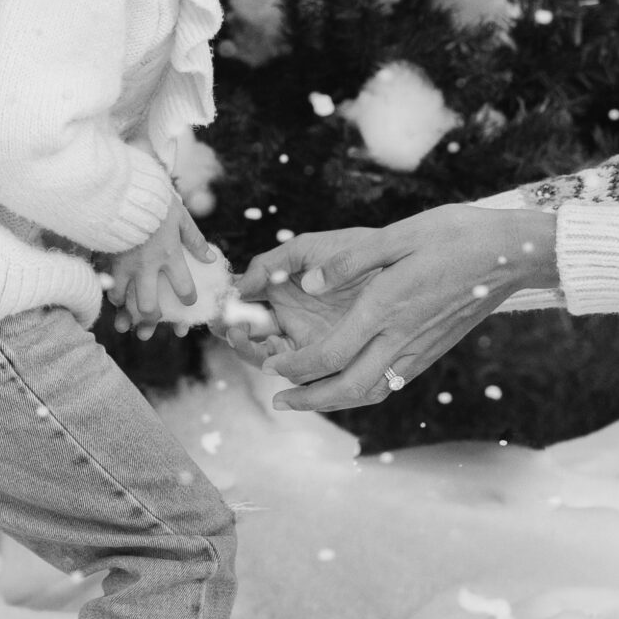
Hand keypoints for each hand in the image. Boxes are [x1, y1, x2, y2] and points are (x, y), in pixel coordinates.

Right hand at [104, 204, 213, 337]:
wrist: (123, 188)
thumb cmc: (155, 200)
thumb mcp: (181, 217)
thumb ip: (195, 240)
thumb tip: (210, 258)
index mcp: (169, 255)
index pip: (184, 288)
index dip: (189, 299)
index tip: (189, 301)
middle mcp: (146, 266)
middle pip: (148, 306)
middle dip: (151, 318)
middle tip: (154, 317)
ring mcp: (124, 265)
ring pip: (122, 300)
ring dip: (126, 308)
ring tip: (129, 309)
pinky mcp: (106, 259)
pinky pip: (107, 285)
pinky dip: (111, 293)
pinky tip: (114, 294)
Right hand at [218, 233, 372, 366]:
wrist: (401, 265)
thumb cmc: (356, 250)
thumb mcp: (308, 248)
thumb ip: (271, 262)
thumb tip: (239, 286)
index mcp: (280, 289)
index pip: (243, 302)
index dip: (226, 305)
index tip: (218, 303)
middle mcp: (289, 317)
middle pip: (248, 333)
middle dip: (230, 330)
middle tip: (225, 323)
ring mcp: (306, 338)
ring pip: (265, 353)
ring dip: (247, 348)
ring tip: (240, 334)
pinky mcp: (325, 357)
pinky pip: (295, 369)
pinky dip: (275, 365)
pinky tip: (268, 352)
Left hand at [232, 206, 557, 411]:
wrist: (510, 254)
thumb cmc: (454, 235)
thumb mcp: (398, 234)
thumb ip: (350, 261)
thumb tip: (309, 282)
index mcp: (386, 307)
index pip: (330, 354)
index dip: (296, 367)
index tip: (272, 366)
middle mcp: (401, 337)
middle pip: (347, 388)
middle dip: (309, 400)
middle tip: (278, 402)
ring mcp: (420, 349)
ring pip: (371, 391)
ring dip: (335, 401)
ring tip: (306, 399)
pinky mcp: (433, 350)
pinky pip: (392, 383)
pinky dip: (363, 391)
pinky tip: (349, 382)